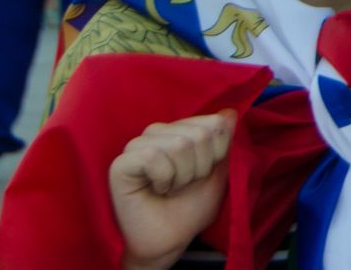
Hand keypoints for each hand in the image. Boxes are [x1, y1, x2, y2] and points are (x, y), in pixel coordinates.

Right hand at [110, 110, 234, 269]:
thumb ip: (224, 140)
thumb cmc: (193, 205)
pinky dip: (164, 178)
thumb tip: (230, 112)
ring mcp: (137, 145)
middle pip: (200, 134)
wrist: (171, 238)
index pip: (216, 123)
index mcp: (180, 129)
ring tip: (171, 188)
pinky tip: (156, 190)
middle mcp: (158, 132)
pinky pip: (152, 156)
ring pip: (179, 144)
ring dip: (183, 176)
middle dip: (201, 167)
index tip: (203, 173)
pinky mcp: (120, 164)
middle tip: (185, 184)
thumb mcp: (219, 171)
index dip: (218, 154)